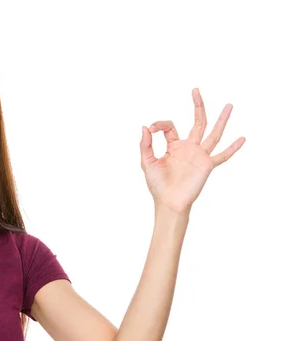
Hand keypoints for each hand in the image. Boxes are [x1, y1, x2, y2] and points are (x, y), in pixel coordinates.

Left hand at [140, 88, 244, 213]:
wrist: (169, 202)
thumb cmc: (157, 185)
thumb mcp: (147, 162)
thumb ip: (145, 144)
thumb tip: (145, 126)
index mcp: (174, 146)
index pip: (170, 127)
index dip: (160, 124)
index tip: (152, 128)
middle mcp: (189, 148)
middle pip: (197, 122)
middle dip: (197, 106)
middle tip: (196, 90)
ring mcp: (199, 155)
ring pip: (213, 133)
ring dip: (221, 119)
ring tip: (229, 105)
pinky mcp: (207, 165)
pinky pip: (222, 156)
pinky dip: (233, 148)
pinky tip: (242, 138)